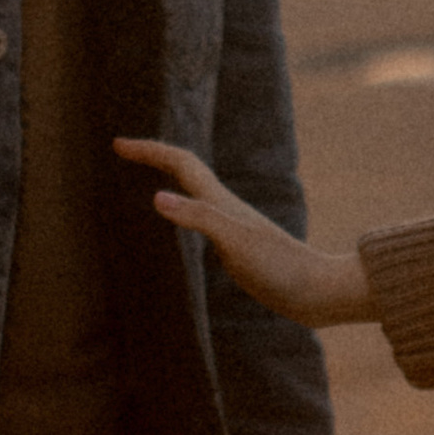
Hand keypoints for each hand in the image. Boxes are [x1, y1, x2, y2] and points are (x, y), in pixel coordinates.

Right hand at [115, 139, 372, 326]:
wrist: (315, 291)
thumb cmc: (279, 268)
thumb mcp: (236, 243)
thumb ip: (200, 219)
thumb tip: (156, 197)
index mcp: (220, 202)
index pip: (180, 163)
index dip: (150, 150)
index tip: (118, 144)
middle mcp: (224, 207)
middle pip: (185, 169)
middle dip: (154, 155)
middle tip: (122, 149)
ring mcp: (230, 226)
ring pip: (193, 190)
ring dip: (168, 176)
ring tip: (144, 173)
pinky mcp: (236, 246)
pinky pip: (199, 215)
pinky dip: (182, 207)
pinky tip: (181, 219)